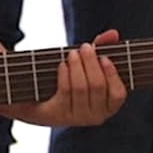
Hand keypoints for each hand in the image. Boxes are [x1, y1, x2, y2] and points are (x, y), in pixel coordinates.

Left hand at [0, 29, 126, 126]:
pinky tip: (61, 65)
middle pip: (97, 86)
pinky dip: (64, 74)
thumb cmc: (68, 78)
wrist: (34, 99)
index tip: (104, 57)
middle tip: (84, 47)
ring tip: (71, 53)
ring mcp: (76, 118)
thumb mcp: (86, 63)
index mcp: (108, 107)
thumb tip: (113, 33)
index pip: (118, 94)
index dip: (113, 75)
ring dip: (76, 66)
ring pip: (81, 87)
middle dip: (91, 63)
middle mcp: (95, 117)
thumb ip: (101, 48)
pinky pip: (65, 92)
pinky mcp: (57, 116)